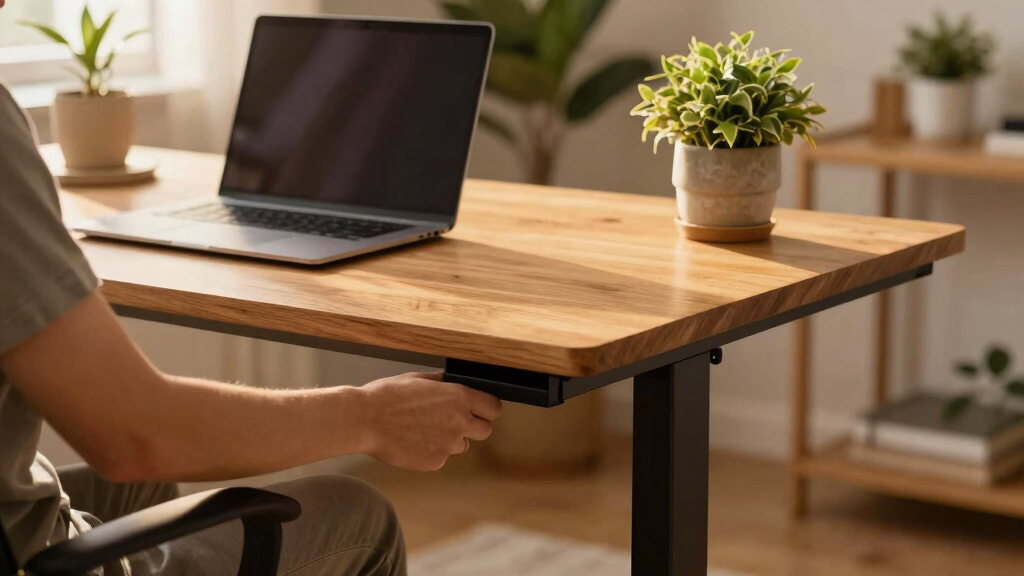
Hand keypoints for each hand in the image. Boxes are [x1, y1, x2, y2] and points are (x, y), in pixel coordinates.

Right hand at [358, 372, 501, 470]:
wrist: (364, 420)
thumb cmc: (387, 396)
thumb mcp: (419, 379)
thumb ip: (443, 383)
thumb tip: (453, 383)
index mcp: (459, 398)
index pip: (494, 408)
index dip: (487, 408)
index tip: (480, 409)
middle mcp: (460, 422)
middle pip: (485, 430)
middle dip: (473, 426)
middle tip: (453, 421)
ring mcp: (449, 445)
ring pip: (462, 445)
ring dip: (450, 439)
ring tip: (423, 429)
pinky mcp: (435, 462)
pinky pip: (442, 457)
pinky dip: (432, 451)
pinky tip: (413, 441)